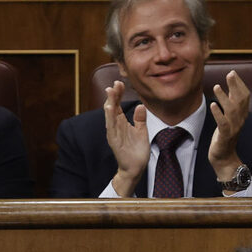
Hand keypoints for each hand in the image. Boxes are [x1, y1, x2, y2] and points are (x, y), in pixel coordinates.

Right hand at [103, 80, 148, 196]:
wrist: (135, 168)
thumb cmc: (137, 151)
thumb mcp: (141, 131)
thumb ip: (140, 119)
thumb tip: (141, 105)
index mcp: (122, 122)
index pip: (118, 104)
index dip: (119, 94)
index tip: (120, 83)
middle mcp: (116, 126)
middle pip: (113, 107)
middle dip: (113, 95)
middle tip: (116, 83)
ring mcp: (114, 133)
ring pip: (110, 115)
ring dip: (110, 102)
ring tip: (110, 91)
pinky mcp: (114, 140)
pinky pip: (111, 127)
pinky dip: (109, 117)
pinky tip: (109, 108)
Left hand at [207, 69, 249, 182]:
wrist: (224, 158)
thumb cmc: (225, 136)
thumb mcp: (229, 117)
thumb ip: (231, 103)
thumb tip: (231, 86)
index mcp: (242, 115)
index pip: (245, 97)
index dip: (240, 84)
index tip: (233, 73)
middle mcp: (240, 120)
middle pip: (241, 101)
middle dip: (235, 86)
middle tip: (229, 74)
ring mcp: (233, 129)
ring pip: (232, 111)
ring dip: (225, 98)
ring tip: (216, 87)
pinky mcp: (225, 136)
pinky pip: (223, 124)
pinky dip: (218, 114)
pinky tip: (213, 105)